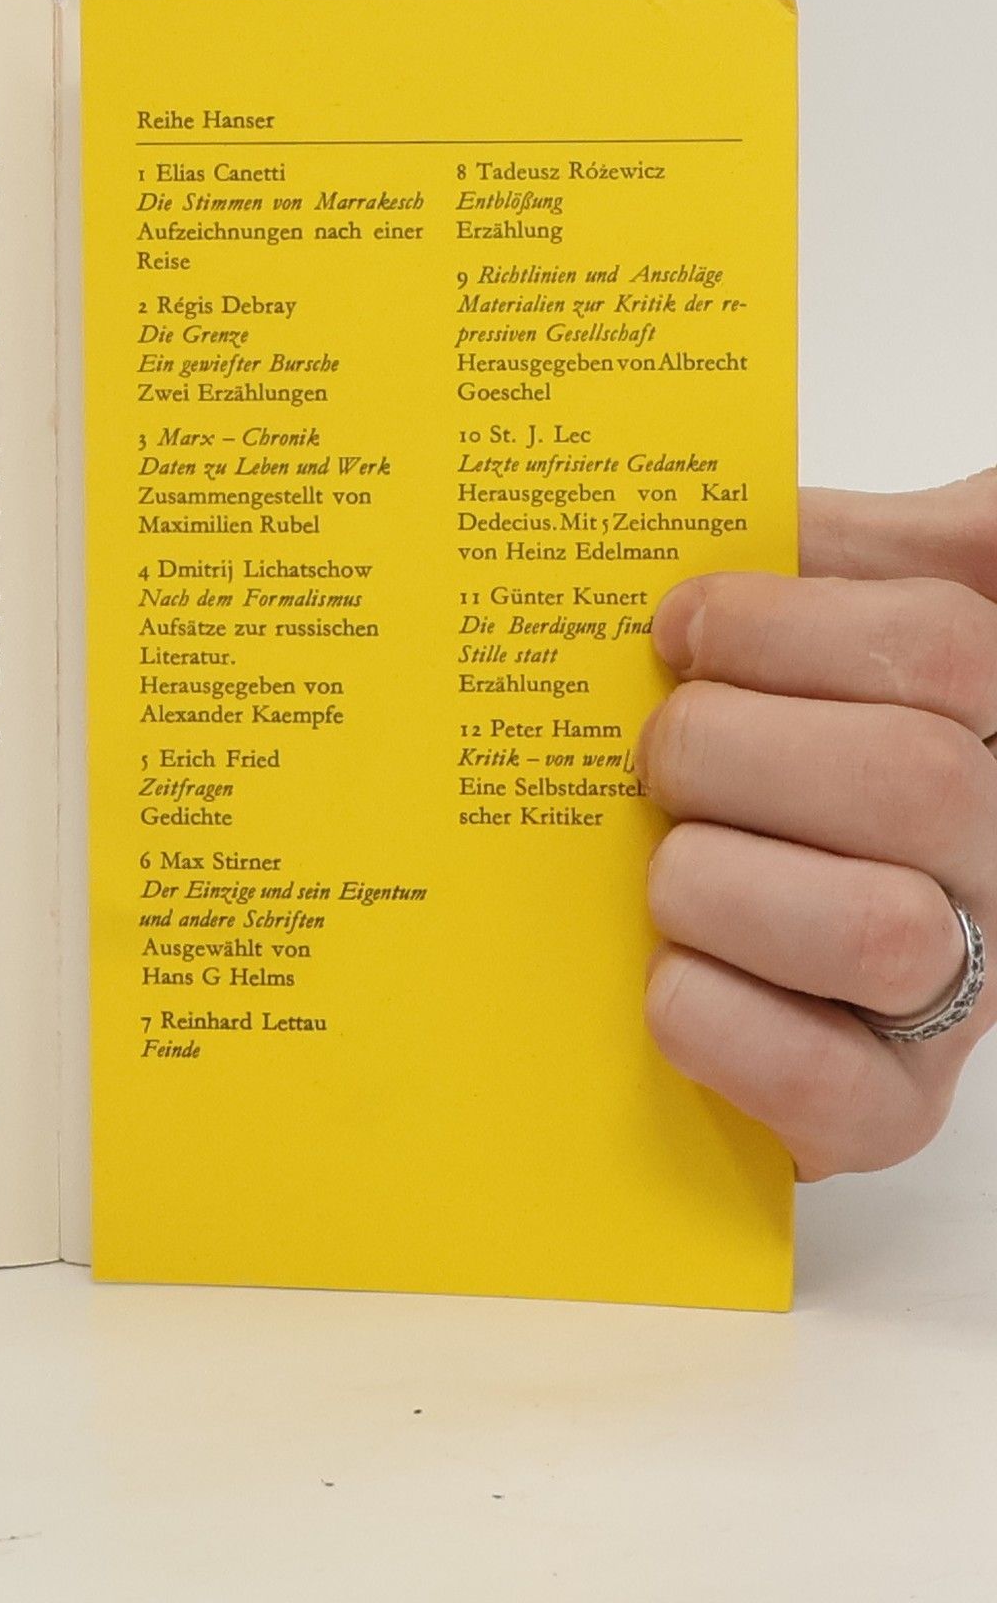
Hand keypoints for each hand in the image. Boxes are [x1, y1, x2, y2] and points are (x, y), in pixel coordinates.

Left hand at [638, 470, 996, 1178]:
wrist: (751, 946)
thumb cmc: (786, 753)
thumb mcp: (852, 617)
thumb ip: (858, 551)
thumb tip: (773, 502)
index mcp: (987, 721)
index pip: (939, 643)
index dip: (782, 623)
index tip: (675, 628)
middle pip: (907, 777)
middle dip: (725, 747)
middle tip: (650, 755)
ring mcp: (957, 995)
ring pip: (873, 929)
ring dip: (714, 882)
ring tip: (657, 871)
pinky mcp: (885, 1112)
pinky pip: (832, 1089)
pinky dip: (716, 1023)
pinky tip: (663, 978)